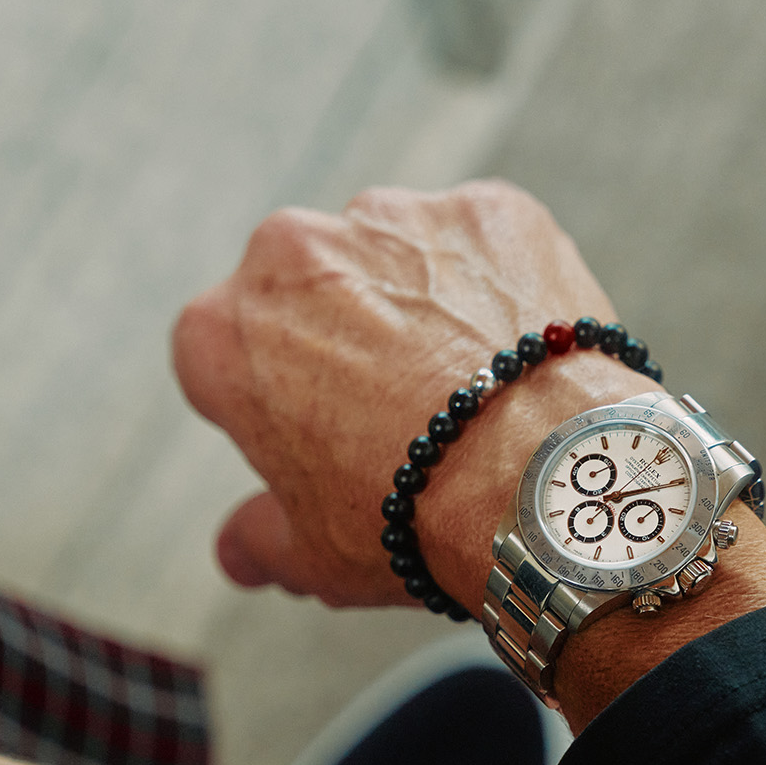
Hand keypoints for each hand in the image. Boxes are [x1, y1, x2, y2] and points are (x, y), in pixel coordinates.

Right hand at [173, 181, 657, 608]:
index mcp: (223, 333)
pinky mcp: (486, 210)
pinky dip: (497, 286)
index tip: (314, 434)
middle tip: (396, 412)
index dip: (271, 400)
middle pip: (307, 292)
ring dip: (419, 304)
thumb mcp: (314, 554)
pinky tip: (521, 357)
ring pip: (396, 258)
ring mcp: (393, 218)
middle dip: (341, 337)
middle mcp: (293, 252)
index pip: (225, 355)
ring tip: (470, 387)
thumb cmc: (416, 520)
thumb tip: (238, 551)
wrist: (541, 480)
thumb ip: (260, 539)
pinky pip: (481, 246)